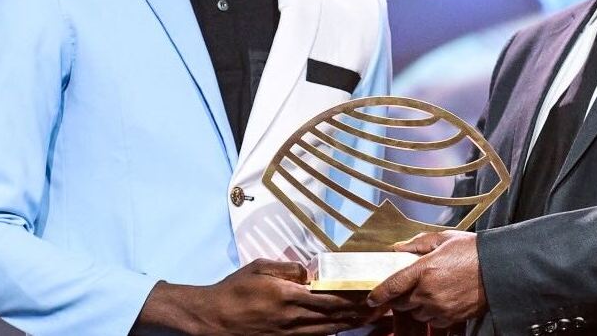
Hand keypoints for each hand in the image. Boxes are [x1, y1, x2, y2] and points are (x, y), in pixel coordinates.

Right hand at [134, 259, 378, 334]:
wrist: (213, 318)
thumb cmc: (234, 289)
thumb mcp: (259, 267)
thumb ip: (286, 267)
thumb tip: (308, 271)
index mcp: (287, 296)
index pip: (330, 298)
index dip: (353, 297)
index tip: (371, 291)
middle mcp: (292, 318)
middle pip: (335, 317)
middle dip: (361, 313)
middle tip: (383, 306)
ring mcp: (289, 333)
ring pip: (328, 330)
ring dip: (352, 325)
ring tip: (372, 319)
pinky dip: (332, 333)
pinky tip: (343, 329)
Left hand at [367, 231, 485, 328]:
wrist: (499, 268)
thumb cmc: (472, 251)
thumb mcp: (444, 238)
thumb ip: (418, 243)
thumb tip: (399, 247)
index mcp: (424, 270)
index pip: (393, 285)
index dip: (379, 293)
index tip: (372, 298)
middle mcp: (429, 292)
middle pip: (402, 303)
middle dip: (401, 297)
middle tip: (408, 288)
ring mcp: (440, 307)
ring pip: (417, 314)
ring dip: (417, 306)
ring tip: (428, 292)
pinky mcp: (451, 317)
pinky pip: (433, 321)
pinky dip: (432, 314)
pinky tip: (440, 301)